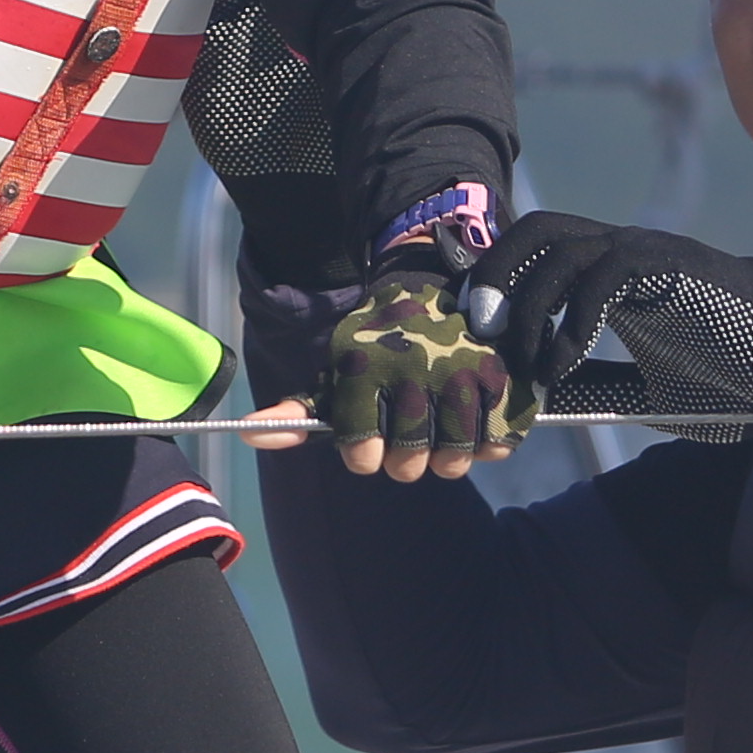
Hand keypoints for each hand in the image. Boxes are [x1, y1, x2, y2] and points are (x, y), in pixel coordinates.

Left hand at [317, 270, 529, 478]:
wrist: (428, 287)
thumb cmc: (376, 346)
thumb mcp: (336, 370)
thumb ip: (298, 410)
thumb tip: (252, 435)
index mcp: (365, 369)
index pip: (361, 453)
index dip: (363, 456)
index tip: (368, 443)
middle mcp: (412, 371)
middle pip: (408, 464)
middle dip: (403, 462)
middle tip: (406, 439)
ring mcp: (459, 374)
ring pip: (453, 462)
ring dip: (445, 459)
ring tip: (439, 437)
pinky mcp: (499, 377)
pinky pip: (496, 444)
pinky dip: (486, 445)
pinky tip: (472, 424)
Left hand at [466, 215, 752, 426]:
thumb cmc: (726, 377)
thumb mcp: (642, 388)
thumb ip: (592, 383)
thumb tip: (532, 402)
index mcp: (613, 271)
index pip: (538, 248)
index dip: (498, 277)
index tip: (473, 326)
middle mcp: (625, 248)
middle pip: (538, 230)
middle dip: (497, 274)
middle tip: (479, 329)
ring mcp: (649, 252)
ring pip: (563, 248)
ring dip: (530, 304)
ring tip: (523, 361)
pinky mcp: (672, 266)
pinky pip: (604, 274)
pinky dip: (572, 318)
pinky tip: (563, 362)